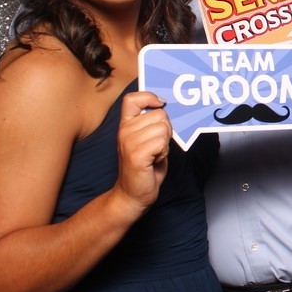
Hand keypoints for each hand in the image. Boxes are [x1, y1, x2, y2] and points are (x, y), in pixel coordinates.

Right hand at [115, 92, 171, 213]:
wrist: (132, 194)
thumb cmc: (144, 167)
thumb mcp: (146, 140)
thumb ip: (152, 123)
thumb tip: (166, 108)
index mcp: (125, 125)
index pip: (133, 98)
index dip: (150, 97)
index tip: (160, 104)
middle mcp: (124, 131)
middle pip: (160, 114)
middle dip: (166, 129)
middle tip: (157, 146)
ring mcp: (129, 142)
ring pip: (163, 128)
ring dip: (165, 143)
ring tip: (155, 154)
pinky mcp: (137, 154)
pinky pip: (162, 142)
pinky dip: (164, 152)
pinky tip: (155, 160)